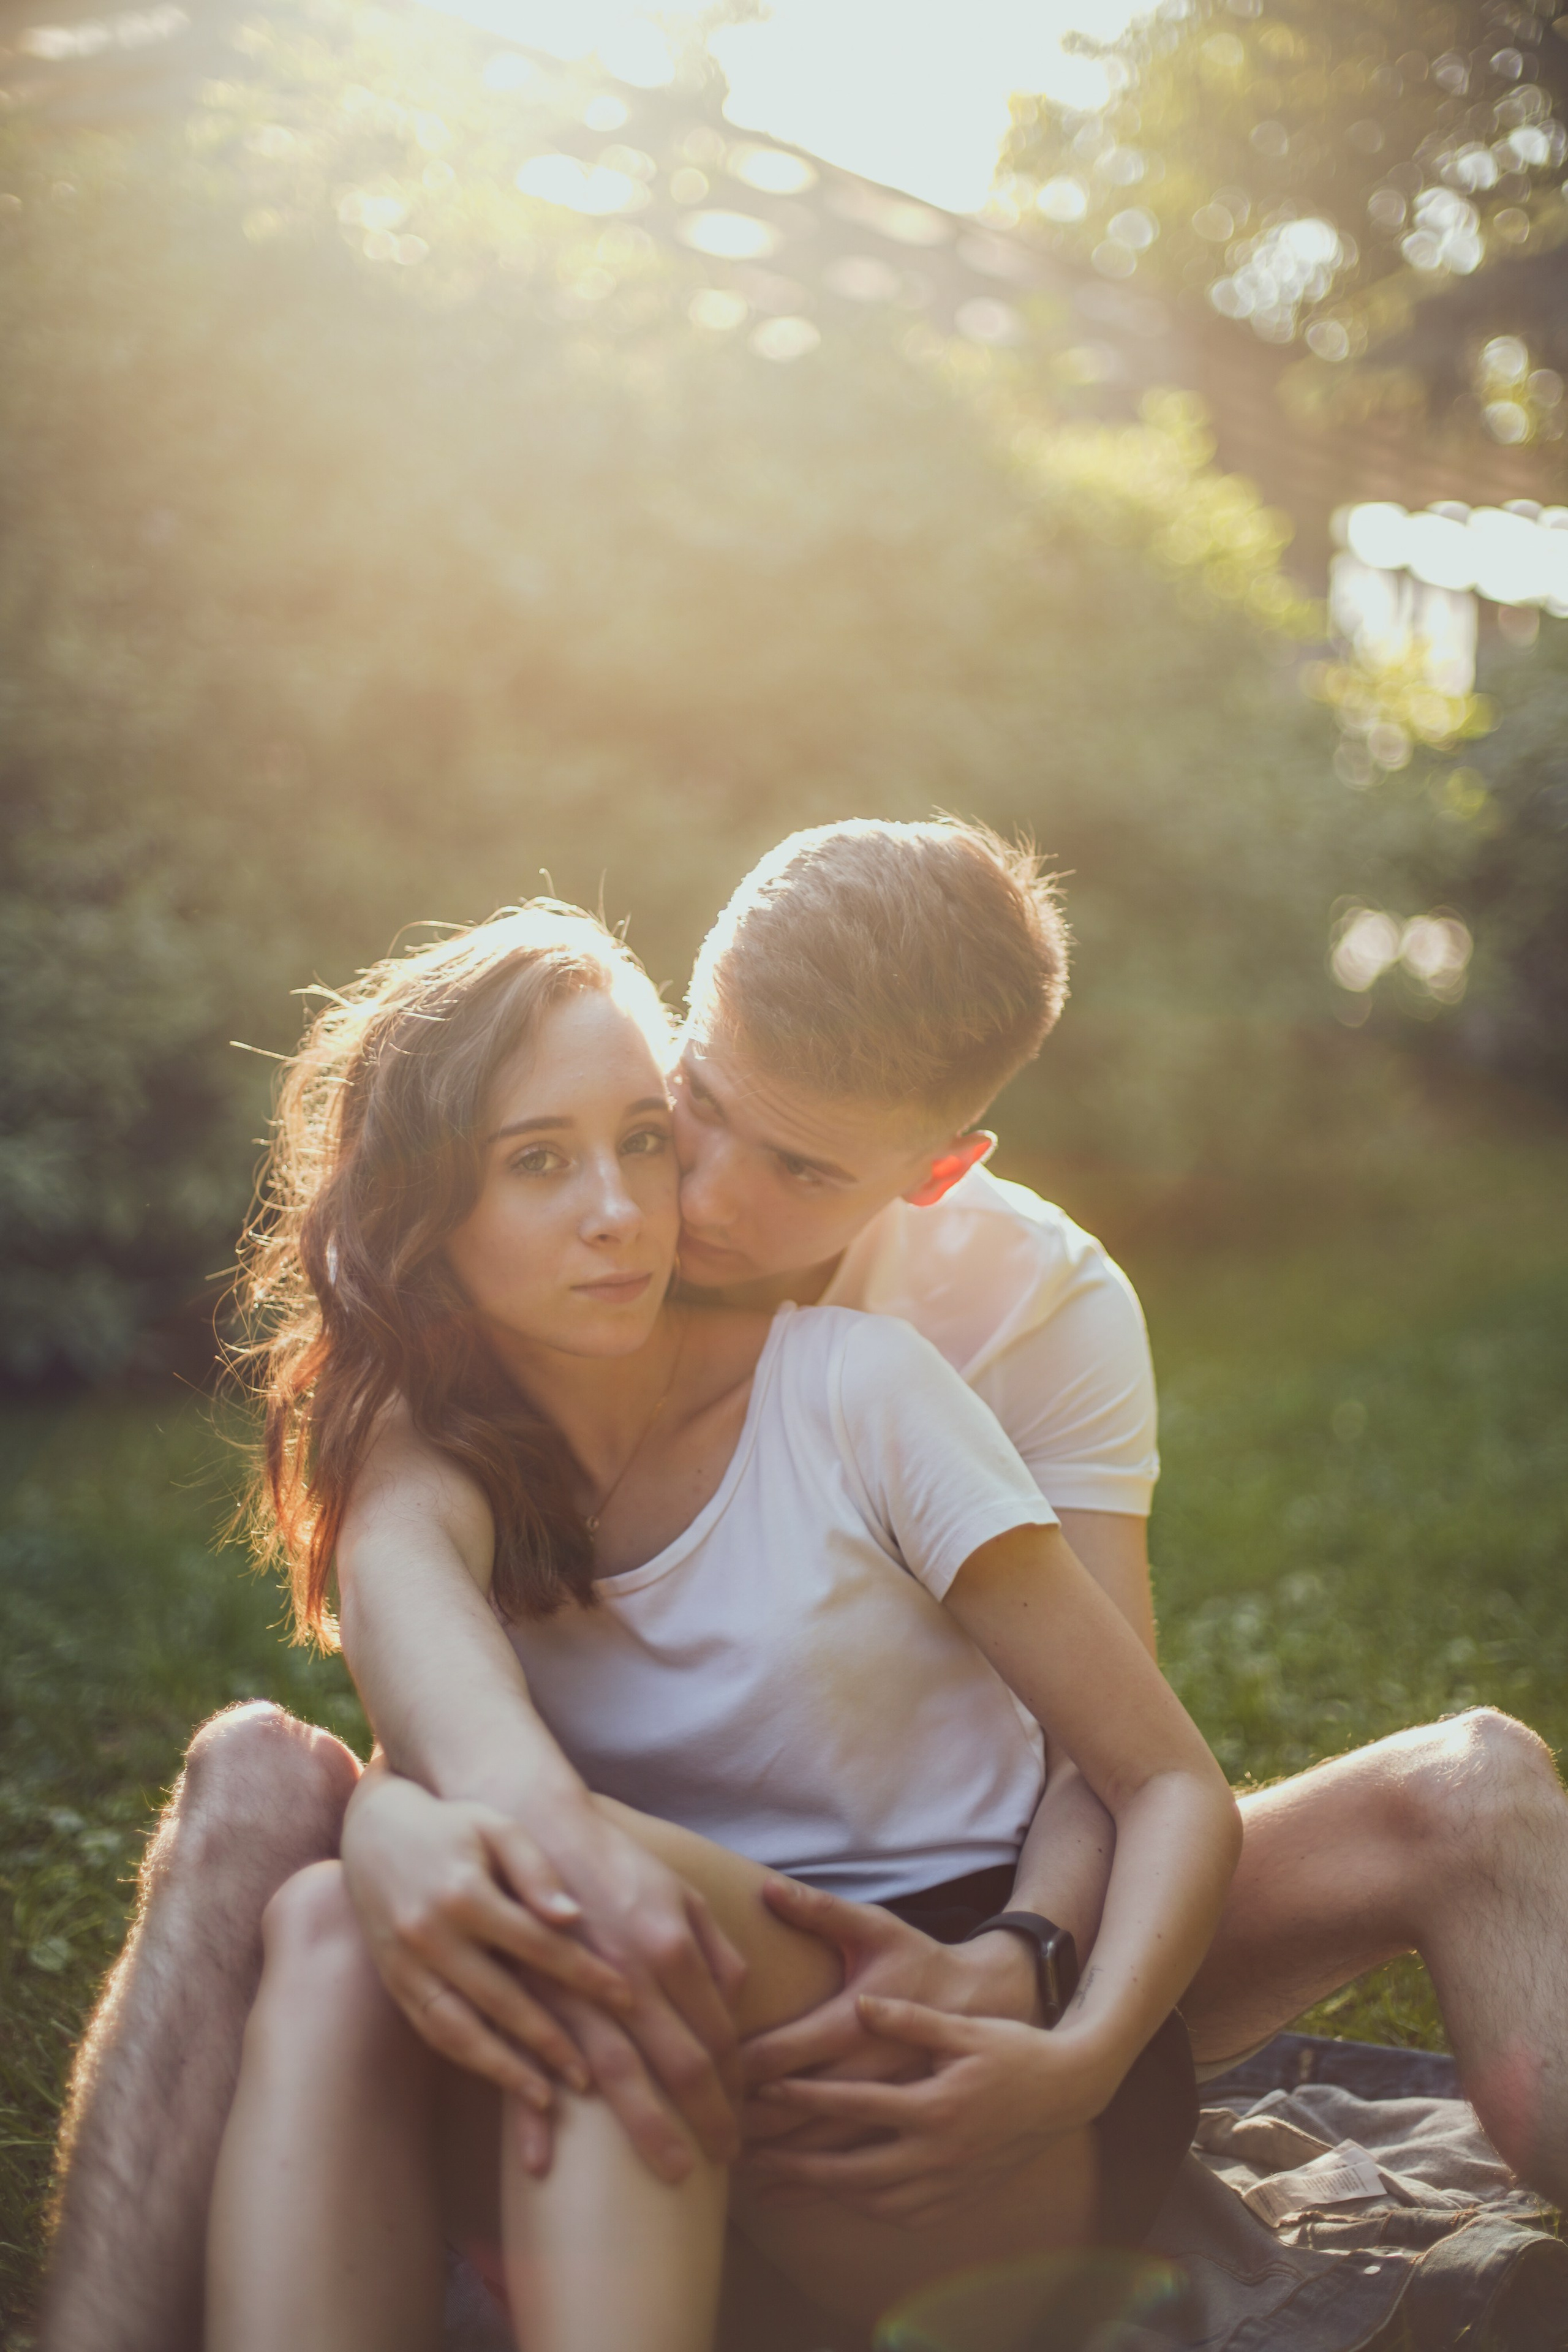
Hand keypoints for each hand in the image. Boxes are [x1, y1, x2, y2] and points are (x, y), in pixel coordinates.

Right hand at [340, 1770, 632, 2106]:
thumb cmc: (454, 1824)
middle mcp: (431, 1935)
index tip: (627, 1998)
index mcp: (465, 1893)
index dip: (585, 1973)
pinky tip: (503, 2076)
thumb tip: (572, 1917)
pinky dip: (469, 2058)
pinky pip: (433, 2031)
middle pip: (501, 1999)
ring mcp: (407, 1964)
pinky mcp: (394, 1983)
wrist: (374, 1830)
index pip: (538, 1944)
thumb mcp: (498, 1826)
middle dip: (550, 2041)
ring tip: (547, 2097)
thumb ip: (536, 1869)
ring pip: (460, 2030)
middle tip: (592, 2076)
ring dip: (505, 2069)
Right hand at [510, 1794, 747, 2178]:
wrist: (537, 1825)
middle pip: (679, 2064)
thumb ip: (714, 1950)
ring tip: (670, 2174)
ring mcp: (577, 1987)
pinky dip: (535, 2119)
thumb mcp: (679, 1893)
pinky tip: (545, 2163)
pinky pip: (534, 2065)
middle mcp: (631, 1973)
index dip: (737, 2083)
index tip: (747, 2118)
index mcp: (672, 1946)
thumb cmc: (615, 1863)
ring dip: (645, 2131)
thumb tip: (737, 2006)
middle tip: (726, 2164)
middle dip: (706, 2121)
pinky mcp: (529, 1991)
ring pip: (618, 2076)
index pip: (718, 2033)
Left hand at [744, 1994, 1117, 2226]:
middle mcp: (940, 2153)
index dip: (807, 2095)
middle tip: (751, 2152)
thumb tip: (860, 2003)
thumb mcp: (962, 2027)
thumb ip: (909, 2019)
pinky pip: (900, 2211)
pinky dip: (863, 2204)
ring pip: (872, 2198)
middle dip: (797, 2162)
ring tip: (780, 2176)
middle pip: (852, 2168)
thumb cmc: (1011, 2047)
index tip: (765, 2088)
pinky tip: (838, 2192)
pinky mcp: (958, 2197)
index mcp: (937, 2106)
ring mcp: (949, 2182)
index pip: (857, 2104)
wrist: (1066, 2089)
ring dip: (823, 2189)